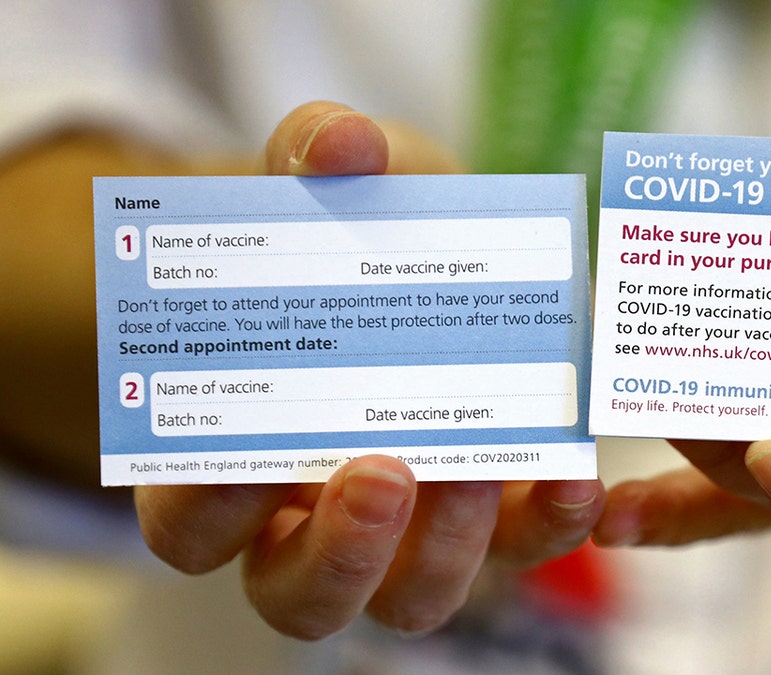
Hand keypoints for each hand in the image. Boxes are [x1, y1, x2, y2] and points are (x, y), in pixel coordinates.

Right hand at [135, 102, 604, 638]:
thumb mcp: (339, 178)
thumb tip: (338, 144)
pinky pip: (522, 550)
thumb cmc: (365, 225)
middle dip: (337, 550)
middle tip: (380, 472)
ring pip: (409, 599)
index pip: (189, 522)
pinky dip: (549, 524)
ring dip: (443, 550)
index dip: (202, 506)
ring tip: (477, 466)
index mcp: (237, 454)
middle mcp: (317, 517)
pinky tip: (575, 478)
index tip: (244, 457)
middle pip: (297, 592)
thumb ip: (316, 150)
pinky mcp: (499, 518)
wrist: (445, 241)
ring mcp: (414, 531)